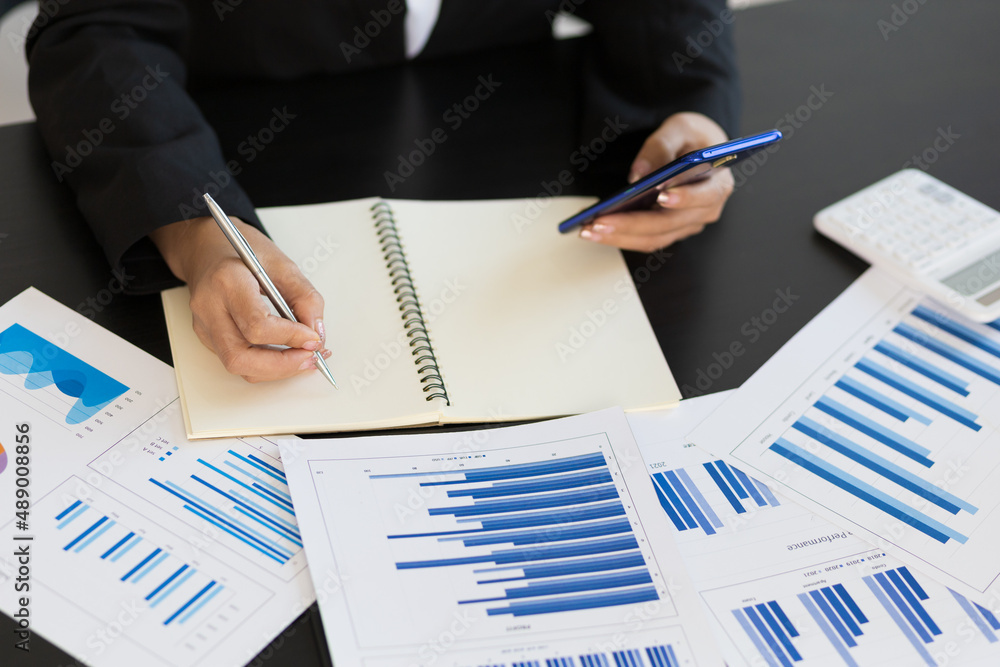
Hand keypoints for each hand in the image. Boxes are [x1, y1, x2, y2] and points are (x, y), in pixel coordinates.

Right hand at [150, 216, 329, 382]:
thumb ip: (305, 298)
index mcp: (228, 281)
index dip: (290, 337)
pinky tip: (286, 355)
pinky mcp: (207, 336)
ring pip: (238, 365)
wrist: (207, 248)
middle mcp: (209, 307)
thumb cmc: (243, 251)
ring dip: (275, 370)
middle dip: (282, 366)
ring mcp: (204, 325)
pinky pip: (237, 360)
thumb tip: (317, 333)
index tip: (313, 338)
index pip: (257, 325)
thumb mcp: (283, 264)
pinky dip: (265, 365)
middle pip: (240, 357)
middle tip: (310, 358)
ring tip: (303, 358)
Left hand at [579, 112, 734, 251]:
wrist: (698, 149)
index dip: (684, 198)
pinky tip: (595, 229)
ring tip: (589, 229)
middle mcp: (706, 210)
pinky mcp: (671, 230)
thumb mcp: (680, 128)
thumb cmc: (693, 138)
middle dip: (632, 225)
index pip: (704, 196)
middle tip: (600, 221)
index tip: (661, 196)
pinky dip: (620, 236)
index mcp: (718, 183)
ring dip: (620, 237)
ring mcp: (688, 224)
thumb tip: (639, 174)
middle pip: (668, 224)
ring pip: (654, 238)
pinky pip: (646, 239)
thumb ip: (661, 146)